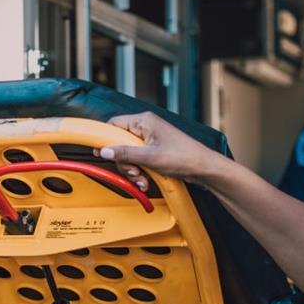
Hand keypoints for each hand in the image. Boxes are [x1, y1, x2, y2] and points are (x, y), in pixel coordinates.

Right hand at [97, 112, 228, 188]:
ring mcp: (150, 140)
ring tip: (142, 179)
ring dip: (132, 171)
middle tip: (133, 171)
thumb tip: (105, 151)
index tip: (99, 152)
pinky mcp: (154, 151)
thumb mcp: (149, 157)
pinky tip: (146, 181)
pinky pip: (138, 161)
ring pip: (128, 155)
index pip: (113, 124)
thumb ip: (124, 154)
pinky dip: (140, 173)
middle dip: (124, 162)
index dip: (104, 139)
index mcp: (144, 121)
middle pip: (119, 143)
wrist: (204, 168)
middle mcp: (146, 128)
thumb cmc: (185, 156)